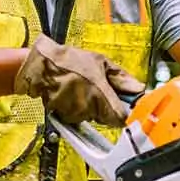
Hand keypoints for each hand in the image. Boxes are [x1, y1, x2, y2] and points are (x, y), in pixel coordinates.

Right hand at [14, 34, 144, 126]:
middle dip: (105, 107)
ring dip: (89, 107)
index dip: (123, 114)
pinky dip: (75, 109)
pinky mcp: (62, 116)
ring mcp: (74, 113)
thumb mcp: (100, 62)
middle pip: (106, 119)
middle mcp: (88, 107)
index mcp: (101, 94)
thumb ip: (121, 78)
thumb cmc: (69, 61)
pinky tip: (71, 94)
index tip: (124, 106)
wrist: (41, 65)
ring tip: (81, 89)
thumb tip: (138, 88)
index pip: (120, 118)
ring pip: (90, 118)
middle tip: (98, 90)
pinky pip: (75, 117)